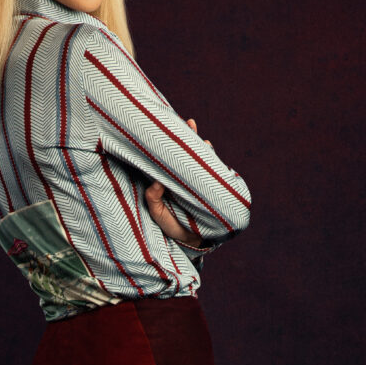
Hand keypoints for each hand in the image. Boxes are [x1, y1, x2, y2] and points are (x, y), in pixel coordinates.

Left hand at [143, 118, 210, 248]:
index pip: (166, 158)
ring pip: (199, 159)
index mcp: (167, 181)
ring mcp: (197, 181)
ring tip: (201, 136)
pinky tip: (209, 148)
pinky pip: (211, 169)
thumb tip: (155, 183)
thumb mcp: (158, 216)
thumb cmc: (172, 228)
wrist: (194, 242)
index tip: (166, 128)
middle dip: (188, 137)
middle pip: (184, 153)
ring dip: (201, 146)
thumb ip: (153, 200)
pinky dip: (211, 159)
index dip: (167, 143)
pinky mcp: (210, 186)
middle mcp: (182, 177)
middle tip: (189, 122)